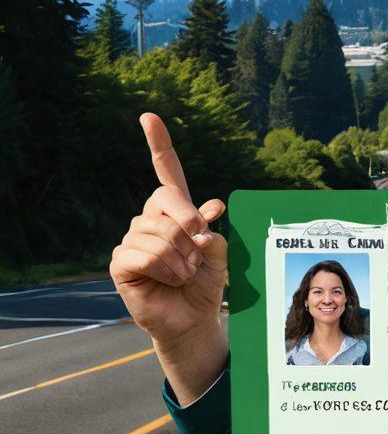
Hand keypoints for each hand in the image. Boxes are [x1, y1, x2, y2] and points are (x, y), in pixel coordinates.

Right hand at [109, 113, 228, 402]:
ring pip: (159, 232)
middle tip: (197, 252)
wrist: (194, 317)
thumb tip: (209, 208)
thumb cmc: (206, 283)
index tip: (148, 117)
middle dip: (189, 225)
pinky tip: (169, 279)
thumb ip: (212, 230)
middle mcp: (151, 219)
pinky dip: (165, 268)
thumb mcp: (219, 254)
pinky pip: (144, 253)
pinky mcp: (121, 262)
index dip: (159, 144)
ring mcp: (133, 238)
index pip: (167, 172)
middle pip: (166, 201)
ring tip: (184, 274)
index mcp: (177, 210)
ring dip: (180, 257)